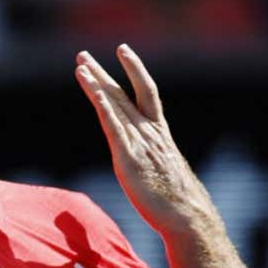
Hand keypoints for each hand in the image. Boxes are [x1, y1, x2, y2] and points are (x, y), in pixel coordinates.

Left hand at [74, 45, 216, 237]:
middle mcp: (149, 132)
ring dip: (96, 84)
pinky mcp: (129, 158)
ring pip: (115, 105)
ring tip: (80, 65)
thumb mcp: (162, 174)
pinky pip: (114, 125)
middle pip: (123, 93)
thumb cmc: (176, 202)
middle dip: (101, 73)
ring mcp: (139, 143)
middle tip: (82, 55)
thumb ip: (152, 162)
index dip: (134, 70)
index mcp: (159, 133)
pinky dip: (103, 106)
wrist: (187, 216)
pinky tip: (92, 91)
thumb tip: (146, 166)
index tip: (122, 51)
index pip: (145, 92)